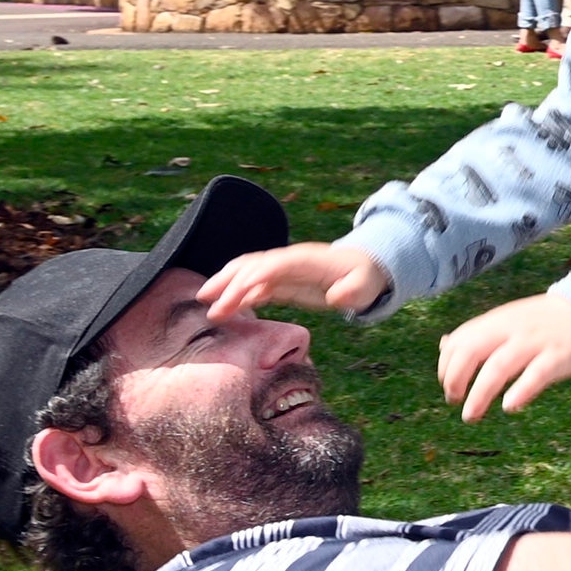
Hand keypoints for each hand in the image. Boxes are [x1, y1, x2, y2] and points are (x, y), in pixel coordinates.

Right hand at [197, 241, 388, 319]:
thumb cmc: (365, 278)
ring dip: (226, 285)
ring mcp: (284, 270)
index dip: (250, 279)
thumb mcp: (365, 286)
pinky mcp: (283, 281)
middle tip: (204, 299)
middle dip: (227, 280)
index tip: (232, 299)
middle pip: (251, 264)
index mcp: (304, 261)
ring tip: (206, 303)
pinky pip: (255, 285)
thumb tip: (337, 297)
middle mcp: (289, 261)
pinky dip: (238, 294)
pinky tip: (226, 309)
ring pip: (247, 272)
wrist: (366, 268)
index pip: (271, 266)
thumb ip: (352, 291)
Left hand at [438, 296, 570, 421]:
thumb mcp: (505, 320)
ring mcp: (534, 343)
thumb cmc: (542, 321)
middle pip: (471, 351)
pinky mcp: (558, 357)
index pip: (459, 342)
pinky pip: (536, 374)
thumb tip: (444, 345)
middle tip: (454, 401)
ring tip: (470, 416)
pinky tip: (509, 407)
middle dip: (455, 378)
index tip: (448, 387)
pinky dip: (520, 391)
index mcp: (496, 322)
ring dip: (480, 394)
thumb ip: (477, 333)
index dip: (446, 367)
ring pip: (498, 366)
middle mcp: (510, 330)